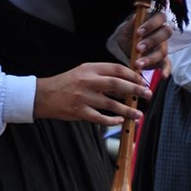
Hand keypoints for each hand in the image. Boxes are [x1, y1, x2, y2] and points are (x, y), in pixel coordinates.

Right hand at [34, 62, 151, 124]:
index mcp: (88, 69)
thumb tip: (126, 84)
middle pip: (116, 84)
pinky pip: (101, 118)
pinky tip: (120, 121)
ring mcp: (83, 97)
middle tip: (148, 94)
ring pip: (112, 104)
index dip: (132, 75)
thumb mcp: (81, 73)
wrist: (42, 95)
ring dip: (128, 110)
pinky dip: (113, 120)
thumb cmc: (64, 84)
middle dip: (136, 89)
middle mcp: (86, 81)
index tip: (143, 81)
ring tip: (138, 114)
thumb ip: (101, 76)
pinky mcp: (79, 111)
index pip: (115, 69)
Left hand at [115, 9, 170, 69]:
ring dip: (151, 58)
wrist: (125, 47)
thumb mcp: (126, 29)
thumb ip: (131, 24)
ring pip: (163, 50)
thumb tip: (136, 18)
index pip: (160, 17)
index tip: (139, 32)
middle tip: (138, 48)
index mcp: (154, 21)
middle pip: (166, 33)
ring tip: (138, 64)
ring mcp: (163, 46)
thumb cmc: (128, 35)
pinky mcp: (162, 59)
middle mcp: (161, 33)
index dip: (152, 24)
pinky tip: (163, 76)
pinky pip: (167, 64)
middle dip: (151, 41)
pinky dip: (166, 70)